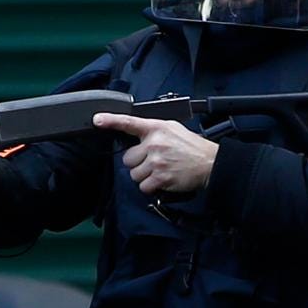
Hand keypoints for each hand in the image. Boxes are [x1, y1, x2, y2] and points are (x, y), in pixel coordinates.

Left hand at [93, 113, 217, 195]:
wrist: (210, 163)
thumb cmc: (193, 147)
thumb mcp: (173, 129)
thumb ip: (153, 131)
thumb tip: (137, 135)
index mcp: (156, 128)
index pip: (129, 122)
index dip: (110, 121)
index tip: (97, 120)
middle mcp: (154, 143)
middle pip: (128, 158)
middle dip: (138, 163)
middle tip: (153, 162)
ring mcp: (157, 161)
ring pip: (134, 174)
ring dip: (145, 176)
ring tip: (160, 171)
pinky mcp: (161, 177)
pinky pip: (143, 186)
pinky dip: (151, 187)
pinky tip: (162, 180)